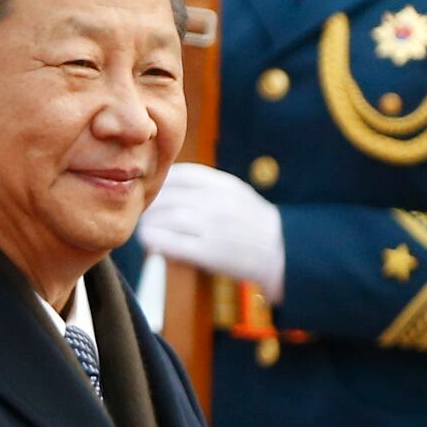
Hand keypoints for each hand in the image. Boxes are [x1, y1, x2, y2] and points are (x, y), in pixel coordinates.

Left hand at [139, 163, 285, 301]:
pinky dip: (156, 242)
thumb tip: (168, 186)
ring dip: (149, 224)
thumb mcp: (237, 193)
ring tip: (146, 231)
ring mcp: (213, 226)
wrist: (282, 252)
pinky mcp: (209, 252)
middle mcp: (217, 201)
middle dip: (151, 206)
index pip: (181, 174)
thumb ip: (207, 186)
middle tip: (144, 215)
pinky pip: (171, 243)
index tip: (153, 192)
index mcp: (224, 184)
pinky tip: (153, 245)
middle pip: (168, 196)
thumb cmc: (254, 224)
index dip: (161, 182)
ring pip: (166, 218)